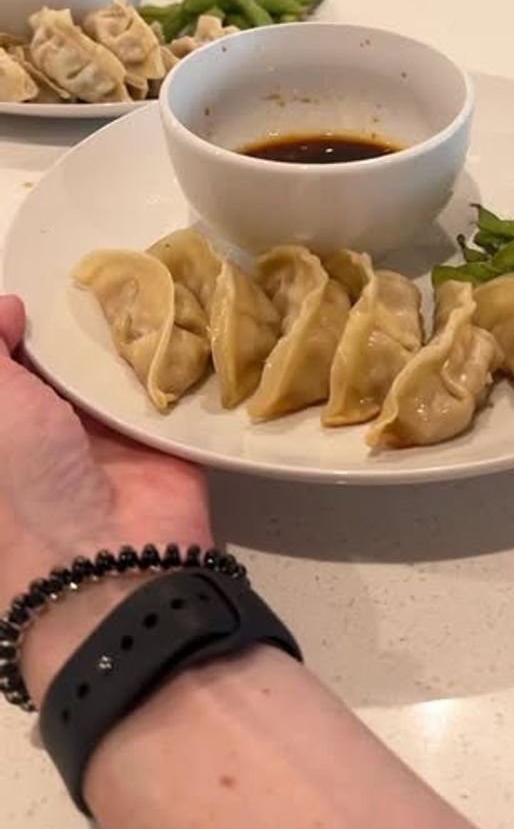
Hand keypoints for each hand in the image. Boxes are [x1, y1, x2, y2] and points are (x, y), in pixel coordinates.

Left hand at [0, 296, 211, 700]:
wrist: (105, 554)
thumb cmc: (25, 482)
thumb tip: (5, 305)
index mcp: (9, 429)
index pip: (15, 368)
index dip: (19, 328)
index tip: (38, 290)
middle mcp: (55, 430)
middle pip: (67, 361)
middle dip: (81, 322)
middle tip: (101, 274)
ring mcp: (112, 434)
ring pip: (118, 367)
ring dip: (130, 332)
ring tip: (142, 279)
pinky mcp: (164, 437)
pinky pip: (168, 384)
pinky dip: (174, 355)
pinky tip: (181, 311)